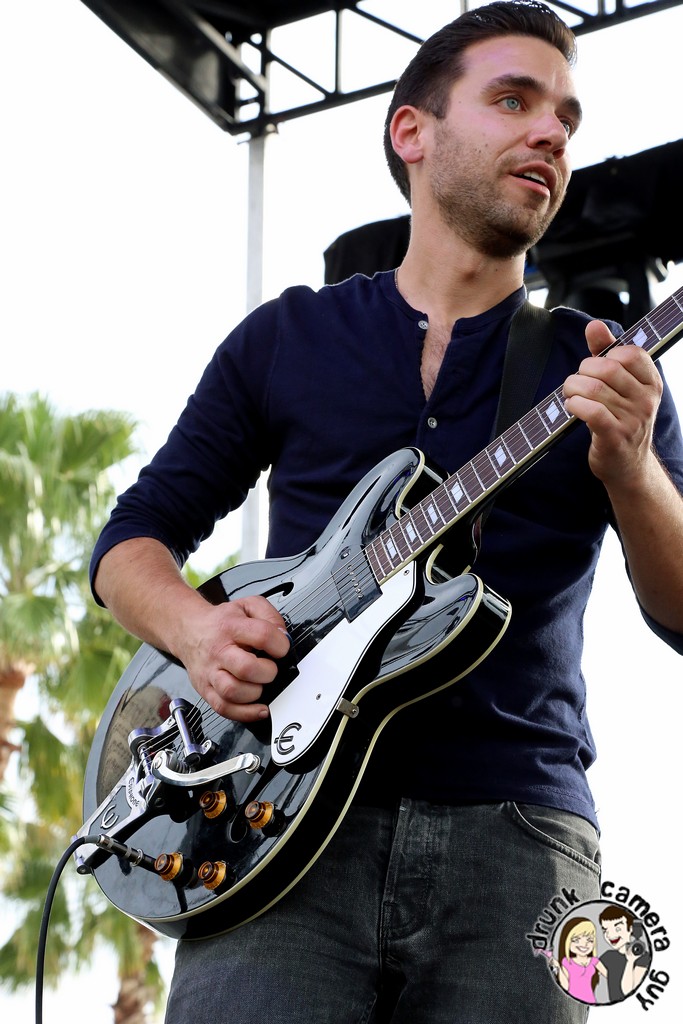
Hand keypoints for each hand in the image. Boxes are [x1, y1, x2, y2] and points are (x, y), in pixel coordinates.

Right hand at [175, 595, 289, 721]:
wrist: (189, 630)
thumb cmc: (221, 622)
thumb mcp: (247, 605)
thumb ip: (269, 615)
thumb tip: (283, 635)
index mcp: (231, 627)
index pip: (262, 635)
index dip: (280, 644)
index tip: (283, 648)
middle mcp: (219, 651)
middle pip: (246, 668)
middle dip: (268, 672)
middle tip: (270, 669)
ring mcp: (210, 673)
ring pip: (232, 692)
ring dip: (255, 693)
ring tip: (260, 684)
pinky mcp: (206, 690)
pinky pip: (224, 708)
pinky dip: (245, 713)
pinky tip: (259, 708)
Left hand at [563, 319, 662, 488]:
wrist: (626, 464)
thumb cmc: (619, 418)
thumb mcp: (619, 386)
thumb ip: (606, 353)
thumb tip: (594, 325)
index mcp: (651, 383)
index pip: (631, 353)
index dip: (606, 354)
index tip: (596, 367)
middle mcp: (646, 400)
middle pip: (607, 368)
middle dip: (582, 371)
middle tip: (576, 382)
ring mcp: (632, 419)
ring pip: (594, 388)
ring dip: (572, 388)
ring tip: (570, 394)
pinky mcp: (614, 436)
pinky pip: (590, 411)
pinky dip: (573, 404)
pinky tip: (571, 407)